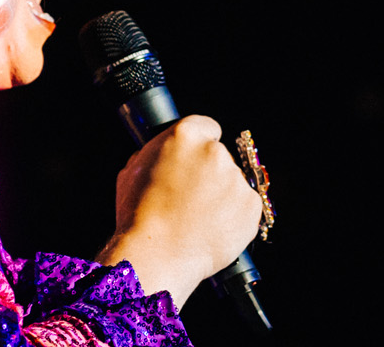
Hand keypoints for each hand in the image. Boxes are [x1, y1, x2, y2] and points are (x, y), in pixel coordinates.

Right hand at [95, 114, 263, 307]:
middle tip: (190, 199)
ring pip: (232, 183)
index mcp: (186, 135)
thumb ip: (154, 154)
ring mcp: (236, 178)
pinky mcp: (251, 204)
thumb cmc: (138, 218)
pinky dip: (233, 217)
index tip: (196, 159)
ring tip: (197, 220)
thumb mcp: (132, 172)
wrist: (156, 256)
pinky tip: (212, 229)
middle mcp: (215, 152)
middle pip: (219, 157)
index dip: (200, 145)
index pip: (207, 127)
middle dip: (208, 174)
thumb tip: (164, 154)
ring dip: (220, 197)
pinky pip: (244, 207)